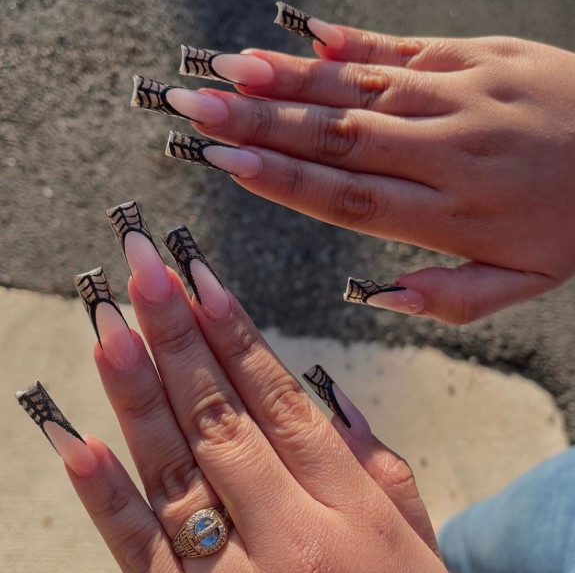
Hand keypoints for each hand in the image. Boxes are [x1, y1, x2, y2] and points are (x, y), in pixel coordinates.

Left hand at [44, 203, 443, 570]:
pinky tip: (79, 441)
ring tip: (107, 325)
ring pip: (177, 468)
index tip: (199, 277)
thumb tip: (326, 396)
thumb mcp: (416, 539)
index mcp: (347, 502)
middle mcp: (290, 530)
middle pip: (222, 415)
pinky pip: (143, 554)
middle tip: (143, 271)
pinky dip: (108, 496)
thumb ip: (375, 464)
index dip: (235, 332)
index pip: (278, 396)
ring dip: (137, 392)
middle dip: (178, 335)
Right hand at [185, 25, 574, 324]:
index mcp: (452, 215)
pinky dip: (350, 42)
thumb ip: (453, 299)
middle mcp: (446, 152)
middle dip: (260, 123)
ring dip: (290, 80)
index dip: (282, 179)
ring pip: (360, 88)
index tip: (226, 162)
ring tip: (229, 71)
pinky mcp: (479, 56)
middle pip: (337, 138)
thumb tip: (388, 297)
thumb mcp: (527, 283)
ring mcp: (461, 96)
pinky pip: (404, 46)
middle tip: (196, 108)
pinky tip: (301, 35)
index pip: (347, 197)